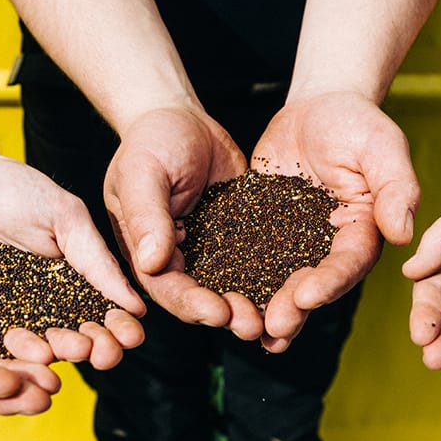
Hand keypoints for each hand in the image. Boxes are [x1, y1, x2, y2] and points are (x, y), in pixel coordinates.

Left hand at [0, 148, 145, 369]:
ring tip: (55, 350)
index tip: (129, 337)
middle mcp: (50, 303)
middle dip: (95, 349)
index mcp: (78, 279)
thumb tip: (136, 305)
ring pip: (42, 348)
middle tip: (97, 352)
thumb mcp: (64, 216)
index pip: (106, 313)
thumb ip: (98, 260)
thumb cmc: (10, 189)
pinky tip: (16, 351)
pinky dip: (10, 356)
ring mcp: (13, 315)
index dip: (120, 329)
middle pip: (80, 338)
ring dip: (56, 354)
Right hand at [104, 107, 261, 337]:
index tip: (218, 312)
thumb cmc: (150, 140)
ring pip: (231, 287)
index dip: (191, 305)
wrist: (180, 116)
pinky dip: (273, 277)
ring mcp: (209, 250)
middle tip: (254, 325)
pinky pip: (255, 262)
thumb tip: (152, 263)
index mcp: (145, 252)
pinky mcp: (238, 236)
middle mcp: (177, 259)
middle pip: (201, 299)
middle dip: (227, 315)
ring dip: (253, 304)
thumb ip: (146, 217)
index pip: (166, 289)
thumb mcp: (142, 173)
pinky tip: (298, 284)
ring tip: (279, 316)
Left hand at [252, 91, 419, 350]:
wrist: (318, 106)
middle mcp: (328, 247)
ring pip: (280, 282)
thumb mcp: (383, 147)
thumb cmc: (358, 123)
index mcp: (362, 233)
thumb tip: (403, 235)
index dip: (329, 283)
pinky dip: (237, 280)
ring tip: (246, 327)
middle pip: (312, 284)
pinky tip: (217, 298)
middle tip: (273, 325)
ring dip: (265, 307)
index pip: (347, 264)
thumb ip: (396, 189)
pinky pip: (249, 259)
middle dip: (293, 307)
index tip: (306, 296)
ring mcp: (294, 242)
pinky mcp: (263, 232)